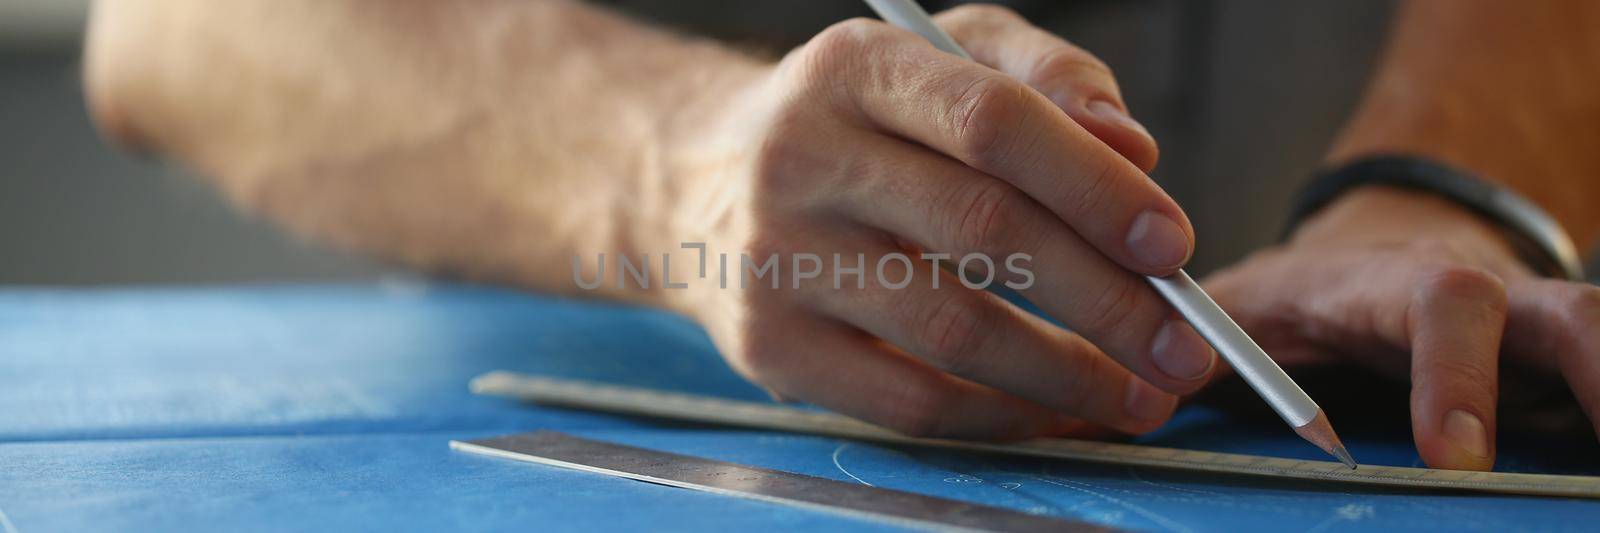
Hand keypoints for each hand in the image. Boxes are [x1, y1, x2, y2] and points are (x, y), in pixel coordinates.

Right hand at [681, 5, 1216, 439]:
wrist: (698, 184)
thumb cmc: (854, 122)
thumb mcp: (938, 56)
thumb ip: (1044, 78)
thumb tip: (1134, 150)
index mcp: (854, 68)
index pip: (991, 121)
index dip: (1094, 187)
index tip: (1174, 246)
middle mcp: (802, 157)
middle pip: (983, 230)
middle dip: (1108, 300)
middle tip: (1187, 347)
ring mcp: (777, 260)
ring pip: (952, 330)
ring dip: (1069, 375)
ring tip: (1142, 395)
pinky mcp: (768, 347)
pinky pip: (908, 402)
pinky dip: (1003, 417)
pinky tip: (1058, 412)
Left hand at [1203, 186, 1599, 469]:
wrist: (1374, 250)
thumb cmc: (1298, 295)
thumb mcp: (1233, 313)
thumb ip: (1172, 361)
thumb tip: (1086, 423)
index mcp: (1391, 288)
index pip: (1440, 306)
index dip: (1454, 375)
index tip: (1454, 456)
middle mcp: (1484, 301)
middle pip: (1564, 316)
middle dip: (1595, 371)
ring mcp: (1531, 334)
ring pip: (1595, 337)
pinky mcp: (1554, 367)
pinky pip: (1595, 382)